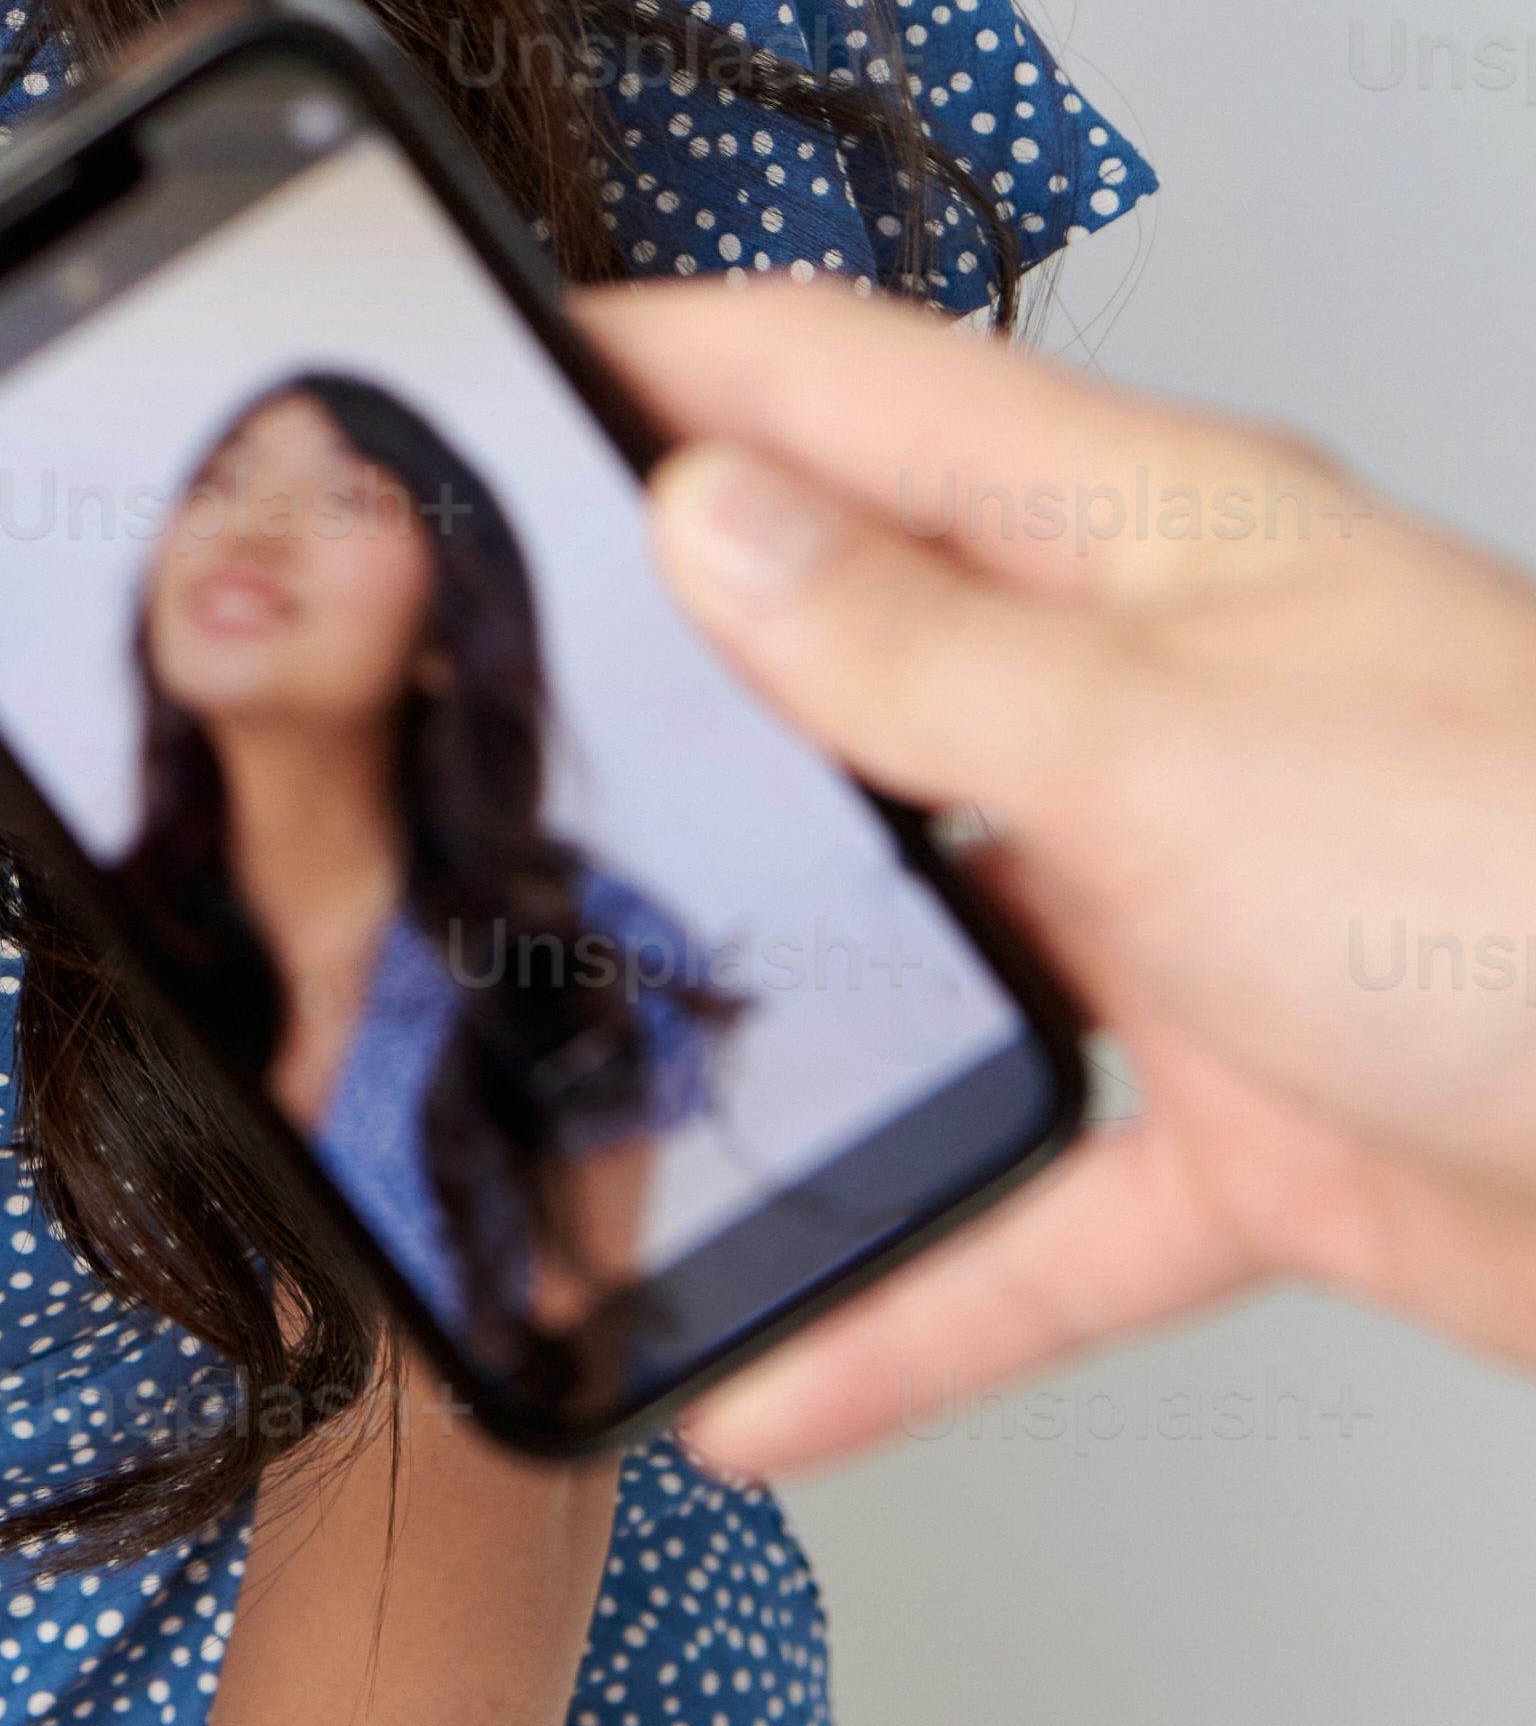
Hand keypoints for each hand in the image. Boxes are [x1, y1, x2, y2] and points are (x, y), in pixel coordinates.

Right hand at [576, 278, 1535, 1470]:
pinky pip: (1033, 1206)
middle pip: (861, 659)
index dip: (651, 355)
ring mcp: (1204, 906)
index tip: (475, 361)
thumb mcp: (1160, 744)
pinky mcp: (1258, 1117)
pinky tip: (779, 1371)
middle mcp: (1158, 698)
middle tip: (468, 709)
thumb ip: (909, 647)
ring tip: (583, 1043)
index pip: (838, 383)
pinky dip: (907, 1293)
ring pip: (931, 943)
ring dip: (780, 1003)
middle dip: (670, 689)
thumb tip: (703, 515)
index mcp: (1141, 535)